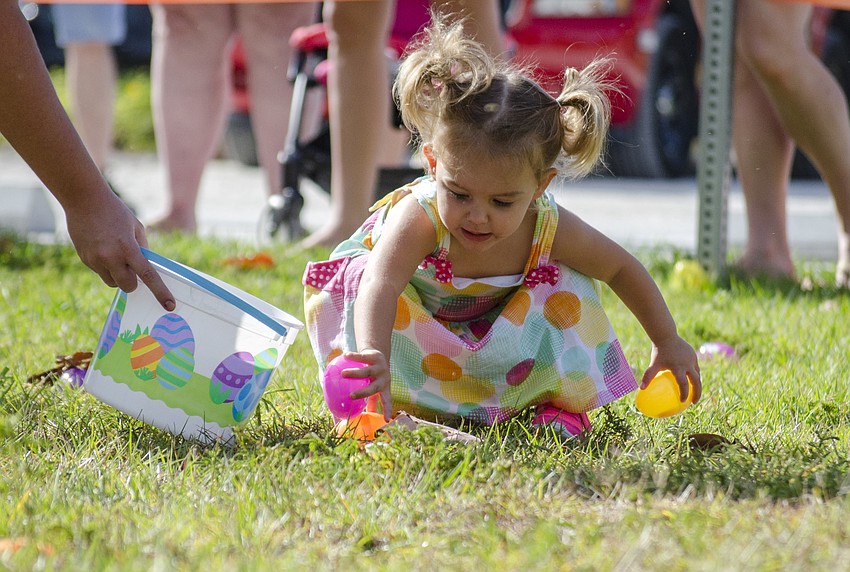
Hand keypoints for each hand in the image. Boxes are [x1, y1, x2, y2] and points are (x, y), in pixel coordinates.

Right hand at [63, 192, 174, 310]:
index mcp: (129, 248)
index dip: (160, 292)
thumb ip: (142, 248)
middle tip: (134, 272)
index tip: (169, 306)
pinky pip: (99, 272)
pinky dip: (105, 266)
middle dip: (133, 283)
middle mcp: (111, 257)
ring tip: (115, 255)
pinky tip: (102, 248)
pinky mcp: (84, 259)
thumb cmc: (115, 211)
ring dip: (118, 275)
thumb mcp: (136, 227)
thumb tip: (145, 268)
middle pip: (128, 286)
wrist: (84, 199)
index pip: (148, 276)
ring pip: (112, 282)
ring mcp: (95, 260)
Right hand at [345, 348, 392, 420]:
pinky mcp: (375, 356)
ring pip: (367, 371)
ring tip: (343, 373)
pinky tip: (345, 355)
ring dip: (354, 373)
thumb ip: (369, 401)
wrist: (378, 356)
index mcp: (384, 388)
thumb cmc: (374, 377)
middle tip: (351, 396)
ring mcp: (380, 367)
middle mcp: (383, 378)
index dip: (387, 410)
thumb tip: (359, 416)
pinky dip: (354, 356)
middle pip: (374, 387)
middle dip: (363, 393)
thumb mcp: (374, 387)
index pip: (387, 401)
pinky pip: (362, 357)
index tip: (386, 420)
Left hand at [641, 335, 701, 403]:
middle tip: (693, 402)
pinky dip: (694, 374)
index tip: (683, 402)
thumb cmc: (659, 351)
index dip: (685, 394)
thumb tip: (641, 389)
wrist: (666, 335)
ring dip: (697, 384)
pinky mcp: (693, 355)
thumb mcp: (654, 364)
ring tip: (694, 392)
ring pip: (697, 374)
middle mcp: (687, 364)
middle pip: (696, 382)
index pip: (684, 384)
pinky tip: (690, 379)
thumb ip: (648, 376)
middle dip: (697, 393)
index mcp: (678, 368)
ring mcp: (692, 359)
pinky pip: (695, 367)